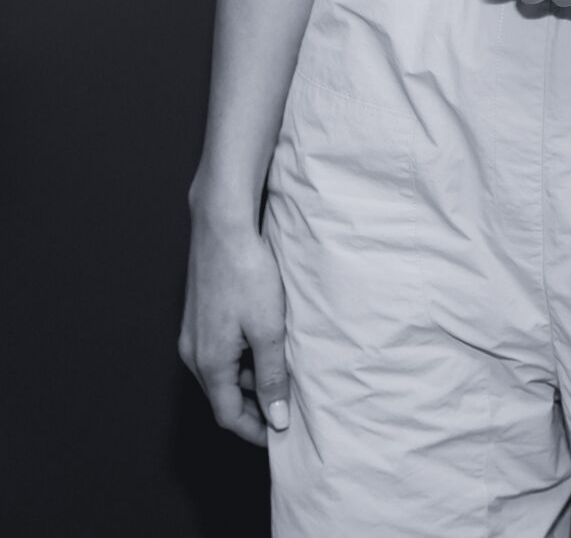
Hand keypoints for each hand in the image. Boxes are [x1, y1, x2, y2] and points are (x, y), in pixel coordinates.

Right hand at [178, 202, 291, 447]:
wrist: (223, 226)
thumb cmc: (246, 273)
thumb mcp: (268, 330)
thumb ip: (273, 377)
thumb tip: (276, 419)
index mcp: (209, 363)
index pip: (229, 415)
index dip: (255, 430)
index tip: (280, 435)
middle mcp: (193, 352)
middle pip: (223, 396)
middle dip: (253, 406)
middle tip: (286, 406)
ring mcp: (193, 333)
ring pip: (221, 373)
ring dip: (249, 379)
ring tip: (282, 372)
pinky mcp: (198, 315)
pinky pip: (219, 350)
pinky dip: (241, 357)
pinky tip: (265, 342)